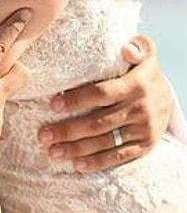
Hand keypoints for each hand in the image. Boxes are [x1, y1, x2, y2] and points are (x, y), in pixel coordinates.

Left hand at [39, 34, 173, 171]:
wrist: (168, 97)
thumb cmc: (143, 71)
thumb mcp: (146, 53)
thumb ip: (138, 46)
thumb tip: (126, 49)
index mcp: (136, 84)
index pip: (102, 93)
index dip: (76, 100)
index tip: (52, 105)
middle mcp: (140, 109)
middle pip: (99, 122)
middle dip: (69, 130)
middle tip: (43, 135)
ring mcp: (143, 130)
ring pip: (106, 142)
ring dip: (77, 149)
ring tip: (53, 152)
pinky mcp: (145, 146)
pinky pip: (120, 157)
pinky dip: (98, 162)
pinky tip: (77, 166)